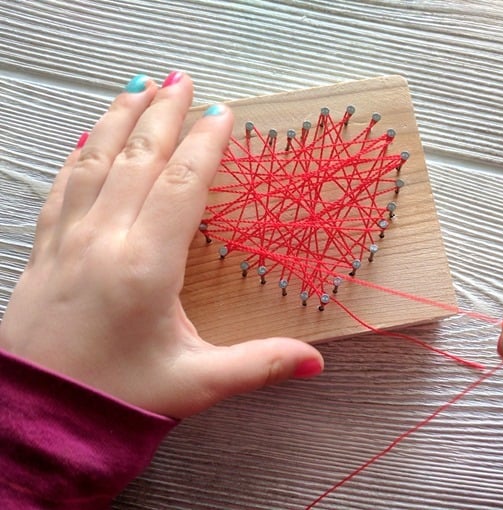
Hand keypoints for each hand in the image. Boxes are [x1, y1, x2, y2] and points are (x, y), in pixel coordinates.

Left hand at [0, 72, 323, 417]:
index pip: (181, 185)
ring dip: (118, 120)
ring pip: (94, 162)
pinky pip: (62, 186)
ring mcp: (67, 242)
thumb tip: (316, 363)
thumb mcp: (196, 385)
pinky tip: (86, 138)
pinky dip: (79, 154)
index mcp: (145, 265)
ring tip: (138, 88)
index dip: (204, 144)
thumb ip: (259, 366)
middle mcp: (102, 241)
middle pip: (137, 159)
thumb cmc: (117, 401)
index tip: (221, 112)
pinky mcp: (44, 252)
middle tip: (181, 79)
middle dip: (163, 114)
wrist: (36, 421)